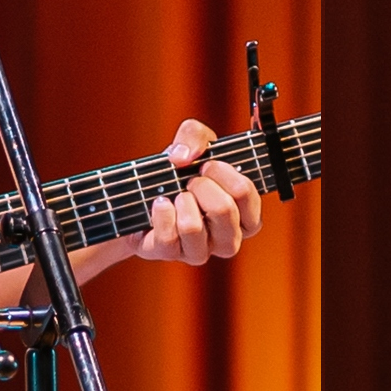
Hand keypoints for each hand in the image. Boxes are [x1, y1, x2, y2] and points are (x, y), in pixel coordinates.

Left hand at [137, 118, 265, 265]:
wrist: (144, 194)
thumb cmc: (181, 173)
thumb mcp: (193, 144)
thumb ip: (196, 135)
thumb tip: (184, 157)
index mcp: (245, 216)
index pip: (245, 194)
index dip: (223, 172)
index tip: (208, 165)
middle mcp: (228, 239)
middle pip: (223, 209)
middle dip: (202, 185)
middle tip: (191, 181)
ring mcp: (199, 251)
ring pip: (194, 228)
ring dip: (181, 201)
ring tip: (176, 195)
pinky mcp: (169, 255)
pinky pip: (167, 238)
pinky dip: (161, 214)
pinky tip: (160, 204)